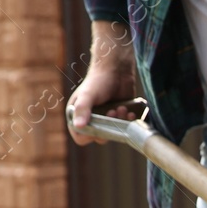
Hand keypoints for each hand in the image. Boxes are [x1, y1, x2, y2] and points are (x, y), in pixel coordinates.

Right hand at [67, 21, 137, 145]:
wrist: (117, 70)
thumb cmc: (99, 80)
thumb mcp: (88, 94)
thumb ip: (82, 109)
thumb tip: (78, 126)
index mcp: (77, 114)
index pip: (79, 136)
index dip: (88, 136)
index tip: (99, 127)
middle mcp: (90, 119)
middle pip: (98, 137)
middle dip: (108, 126)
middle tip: (113, 112)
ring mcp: (104, 119)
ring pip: (112, 133)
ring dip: (119, 123)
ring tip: (122, 108)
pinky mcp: (117, 118)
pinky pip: (123, 128)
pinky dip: (127, 122)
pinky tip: (130, 112)